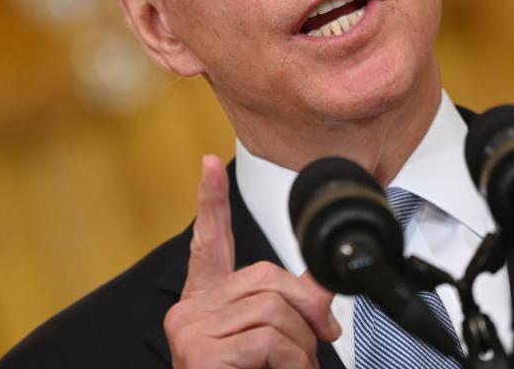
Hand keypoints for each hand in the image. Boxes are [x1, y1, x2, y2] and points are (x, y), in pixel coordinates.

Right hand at [163, 156, 341, 367]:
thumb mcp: (269, 347)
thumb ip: (290, 312)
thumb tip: (323, 289)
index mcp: (205, 304)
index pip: (206, 242)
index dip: (209, 201)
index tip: (208, 164)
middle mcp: (189, 312)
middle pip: (266, 277)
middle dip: (307, 309)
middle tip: (320, 341)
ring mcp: (190, 332)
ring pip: (273, 309)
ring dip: (302, 346)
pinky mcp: (198, 353)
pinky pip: (266, 339)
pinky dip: (291, 362)